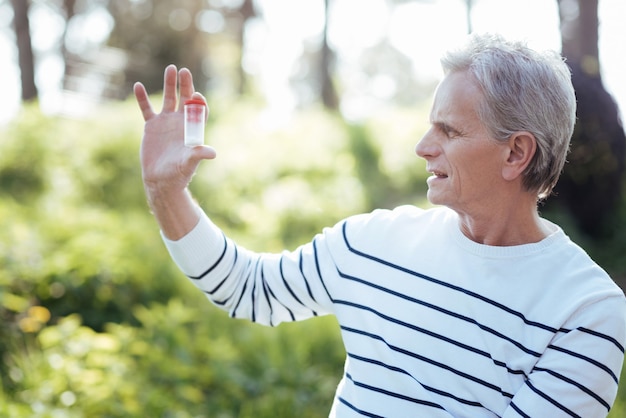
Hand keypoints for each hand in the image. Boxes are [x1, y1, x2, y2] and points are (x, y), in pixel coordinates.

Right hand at [134, 65, 215, 195]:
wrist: (161, 180)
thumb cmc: (179, 173)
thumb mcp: (189, 163)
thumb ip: (199, 155)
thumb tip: (212, 153)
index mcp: (193, 129)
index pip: (199, 110)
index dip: (199, 102)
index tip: (197, 95)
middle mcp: (181, 122)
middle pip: (185, 99)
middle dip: (186, 85)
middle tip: (185, 71)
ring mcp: (166, 122)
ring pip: (169, 98)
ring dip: (170, 84)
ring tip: (171, 68)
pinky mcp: (152, 126)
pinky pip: (147, 109)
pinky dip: (142, 98)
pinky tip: (138, 85)